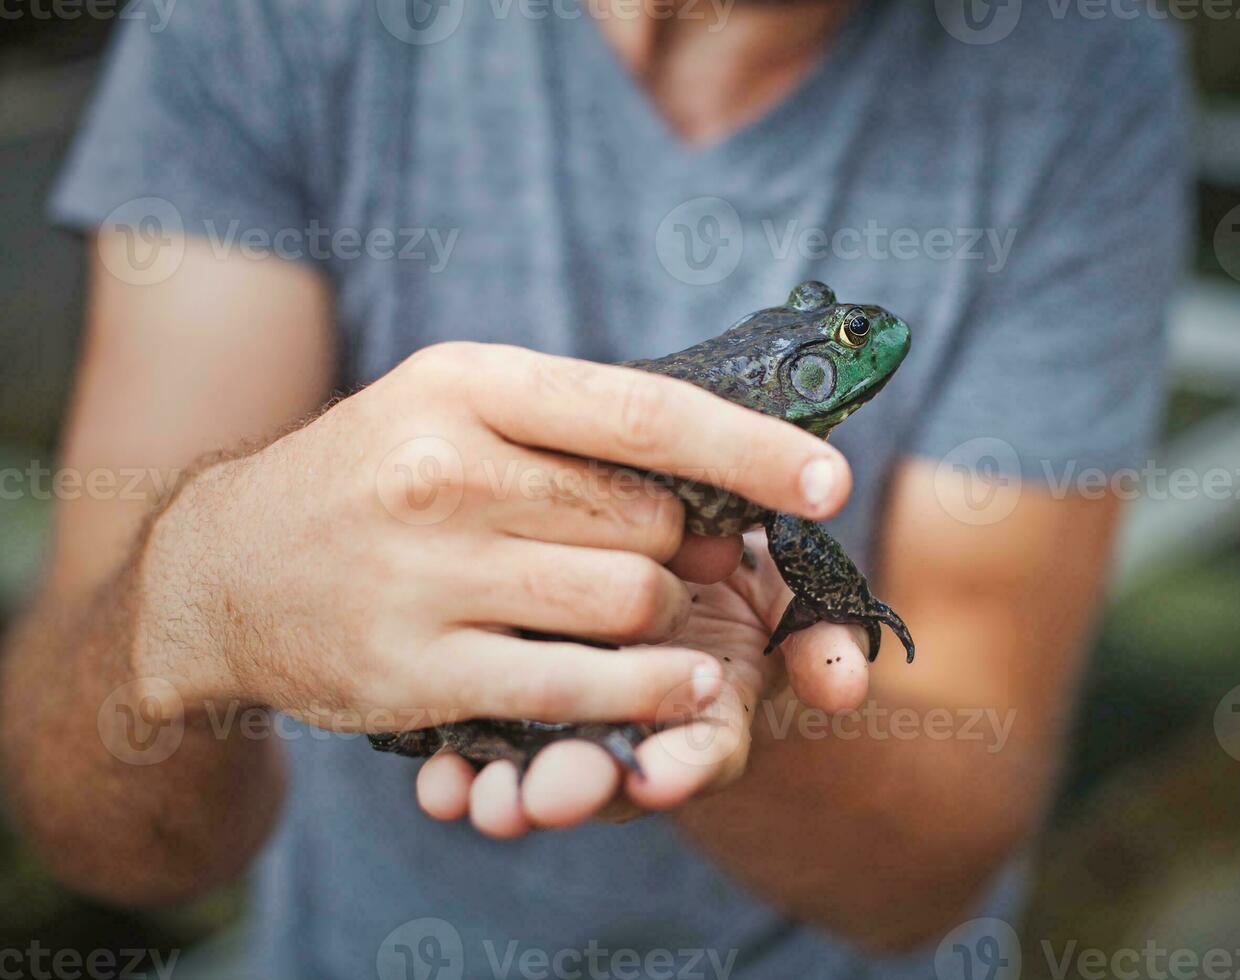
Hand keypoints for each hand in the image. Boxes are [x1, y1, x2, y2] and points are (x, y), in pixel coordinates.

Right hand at [132, 343, 851, 741]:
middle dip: (681, 546)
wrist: (226, 567)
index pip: (643, 411)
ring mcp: (427, 574)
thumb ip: (577, 428)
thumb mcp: (456, 403)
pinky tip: (673, 686)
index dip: (750, 447)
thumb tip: (722, 471)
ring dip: (664, 620)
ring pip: (628, 601)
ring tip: (653, 619)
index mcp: (468, 384)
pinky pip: (577, 684)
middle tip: (673, 559)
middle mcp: (444, 471)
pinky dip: (644, 690)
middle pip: (648, 518)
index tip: (828, 477)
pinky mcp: (417, 668)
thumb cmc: (374, 476)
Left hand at [415, 530, 871, 835]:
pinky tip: (439, 782)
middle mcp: (635, 721)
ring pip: (538, 768)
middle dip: (579, 787)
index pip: (702, 750)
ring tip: (480, 799)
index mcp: (706, 704)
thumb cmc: (725, 555)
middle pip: (610, 769)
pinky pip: (478, 742)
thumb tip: (850, 687)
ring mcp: (568, 714)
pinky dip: (458, 771)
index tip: (662, 775)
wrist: (654, 529)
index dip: (685, 766)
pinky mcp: (505, 694)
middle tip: (549, 794)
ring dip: (509, 792)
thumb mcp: (781, 585)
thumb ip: (818, 634)